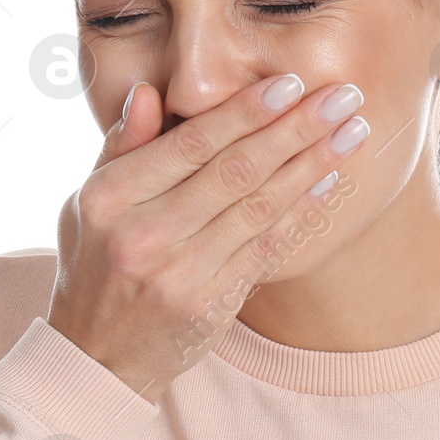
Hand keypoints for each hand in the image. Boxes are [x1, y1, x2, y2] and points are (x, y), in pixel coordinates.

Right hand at [46, 74, 369, 402]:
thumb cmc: (95, 265)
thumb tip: (151, 92)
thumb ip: (121, 146)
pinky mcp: (210, 305)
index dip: (244, 111)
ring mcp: (179, 274)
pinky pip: (266, 248)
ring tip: (352, 131)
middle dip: (295, 128)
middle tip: (344, 96)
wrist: (97, 356)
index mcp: (109, 198)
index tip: (289, 83)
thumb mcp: (87, 202)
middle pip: (233, 170)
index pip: (188, 144)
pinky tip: (329, 180)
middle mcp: (143, 235)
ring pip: (258, 207)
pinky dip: (300, 212)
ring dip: (311, 164)